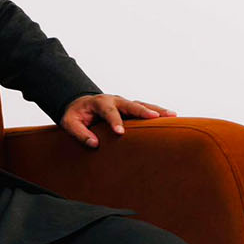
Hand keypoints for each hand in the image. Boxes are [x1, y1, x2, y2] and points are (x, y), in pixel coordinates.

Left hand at [61, 94, 175, 147]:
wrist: (79, 104)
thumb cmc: (75, 115)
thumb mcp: (69, 123)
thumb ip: (80, 133)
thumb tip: (94, 144)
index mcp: (99, 102)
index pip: (108, 111)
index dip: (114, 121)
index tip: (120, 133)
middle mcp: (114, 100)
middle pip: (130, 104)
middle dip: (143, 111)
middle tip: (155, 118)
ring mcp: (123, 103)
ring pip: (141, 105)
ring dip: (156, 110)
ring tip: (173, 115)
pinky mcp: (129, 108)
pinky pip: (144, 108)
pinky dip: (157, 112)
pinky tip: (171, 117)